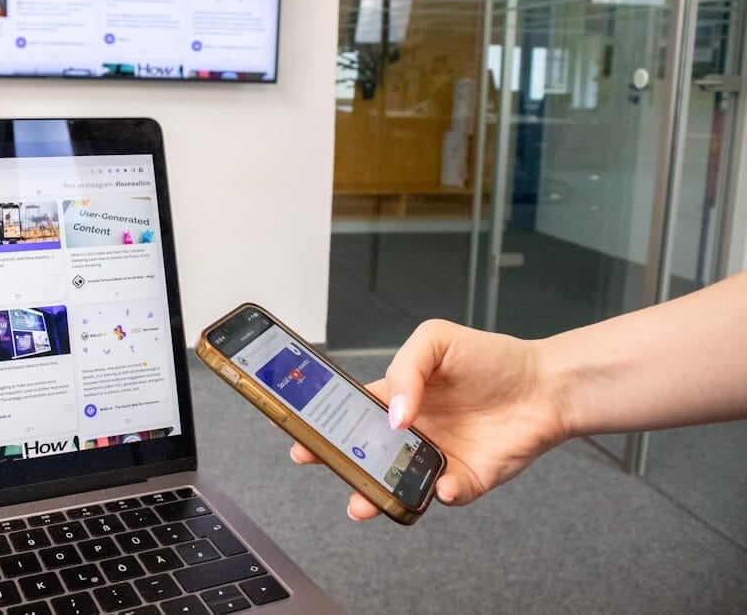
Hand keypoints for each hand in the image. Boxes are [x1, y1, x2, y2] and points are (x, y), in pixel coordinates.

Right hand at [291, 320, 571, 519]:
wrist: (546, 384)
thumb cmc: (493, 359)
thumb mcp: (437, 340)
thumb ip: (406, 369)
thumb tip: (393, 414)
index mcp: (396, 398)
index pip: (347, 413)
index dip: (320, 422)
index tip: (295, 429)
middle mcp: (410, 432)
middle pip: (362, 455)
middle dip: (335, 465)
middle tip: (315, 463)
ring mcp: (435, 458)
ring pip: (395, 484)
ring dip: (377, 494)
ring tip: (364, 502)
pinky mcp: (466, 479)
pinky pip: (444, 495)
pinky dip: (439, 495)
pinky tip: (441, 485)